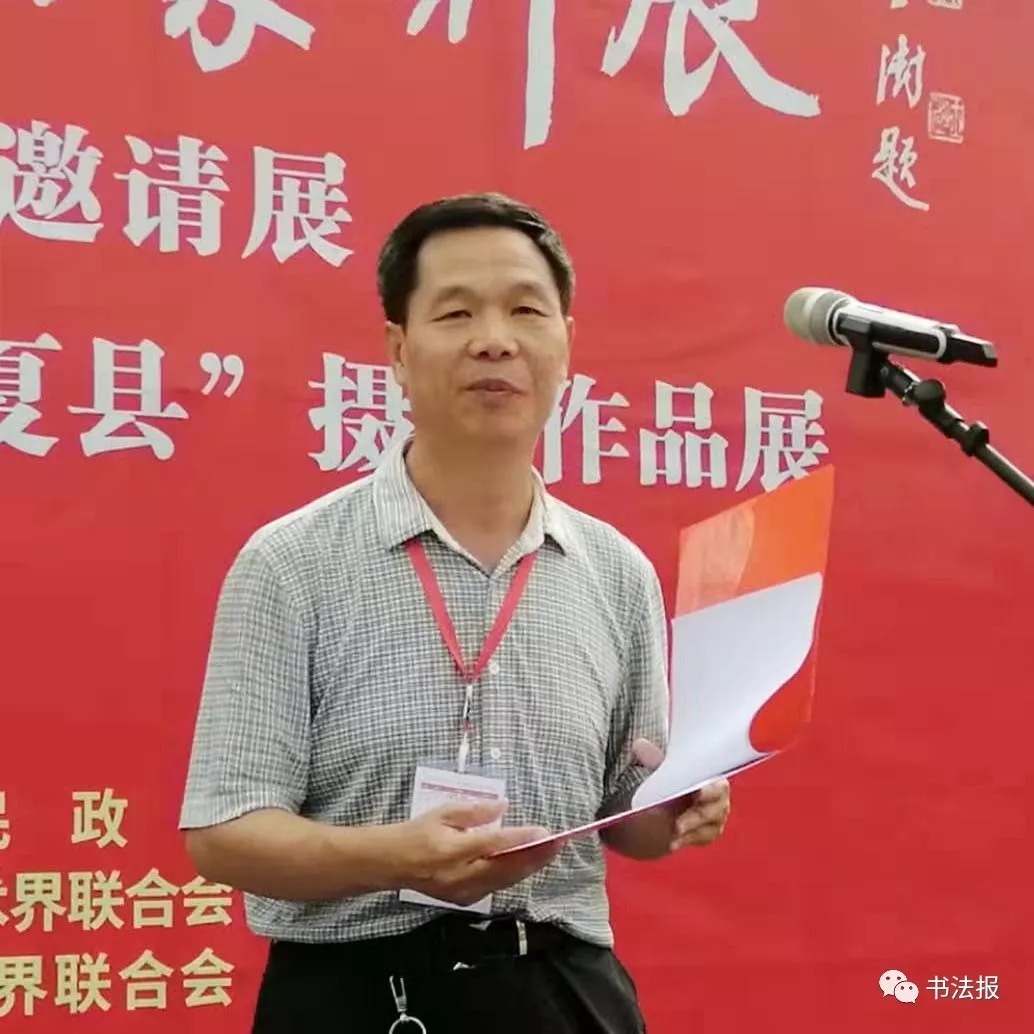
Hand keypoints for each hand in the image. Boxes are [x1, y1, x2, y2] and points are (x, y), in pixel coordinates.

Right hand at [394, 800, 560, 907]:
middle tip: (558, 843)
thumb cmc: (418, 832)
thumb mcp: (443, 812)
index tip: (544, 831)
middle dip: (535, 856)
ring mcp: (464, 892)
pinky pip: (496, 887)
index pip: (494, 845)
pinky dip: (514, 875)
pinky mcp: (465, 900)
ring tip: (549, 852)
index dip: (521, 838)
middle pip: (506, 868)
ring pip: (504, 881)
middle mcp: (461, 875)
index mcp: (453, 850)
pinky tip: (528, 865)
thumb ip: (474, 810)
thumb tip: (503, 806)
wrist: (393, 864)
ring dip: (529, 867)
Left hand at [633, 738, 730, 851]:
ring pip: (708, 828)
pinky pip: (700, 838)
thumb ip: (653, 756)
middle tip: (677, 824)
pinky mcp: (708, 833)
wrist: (674, 797)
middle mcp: (720, 799)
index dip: (710, 791)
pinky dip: (686, 840)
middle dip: (695, 817)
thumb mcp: (663, 764)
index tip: (697, 794)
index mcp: (713, 779)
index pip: (718, 786)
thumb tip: (638, 745)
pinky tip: (672, 843)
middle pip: (714, 811)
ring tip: (673, 833)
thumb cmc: (674, 776)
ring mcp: (716, 818)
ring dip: (690, 831)